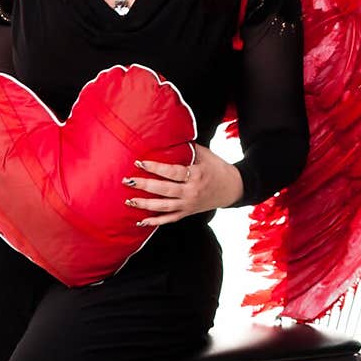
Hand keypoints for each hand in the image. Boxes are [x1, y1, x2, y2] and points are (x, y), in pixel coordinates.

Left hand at [120, 144, 243, 225]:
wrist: (232, 188)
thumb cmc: (217, 168)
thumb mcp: (205, 154)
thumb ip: (187, 148)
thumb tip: (168, 137)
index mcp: (196, 175)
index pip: (172, 172)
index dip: (155, 168)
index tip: (140, 162)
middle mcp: (191, 192)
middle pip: (164, 190)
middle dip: (144, 185)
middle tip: (128, 181)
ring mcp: (189, 205)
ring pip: (164, 207)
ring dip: (145, 205)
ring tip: (129, 200)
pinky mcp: (187, 213)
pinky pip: (169, 220)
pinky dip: (155, 222)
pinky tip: (141, 222)